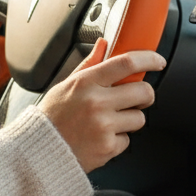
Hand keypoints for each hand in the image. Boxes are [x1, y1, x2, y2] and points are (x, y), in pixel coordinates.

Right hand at [38, 38, 165, 172]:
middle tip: (136, 98)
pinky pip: (127, 140)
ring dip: (130, 119)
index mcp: (86, 82)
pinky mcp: (107, 147)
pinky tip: (100, 137)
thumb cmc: (52, 116)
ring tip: (109, 121)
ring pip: (139, 118)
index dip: (148, 59)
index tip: (158, 61)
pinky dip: (117, 140)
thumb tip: (103, 44)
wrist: (38, 151)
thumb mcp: (65, 85)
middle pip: (143, 91)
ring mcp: (103, 126)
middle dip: (145, 94)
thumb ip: (89, 64)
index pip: (126, 63)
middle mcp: (96, 103)